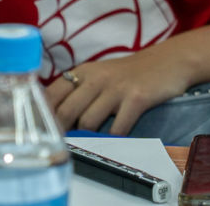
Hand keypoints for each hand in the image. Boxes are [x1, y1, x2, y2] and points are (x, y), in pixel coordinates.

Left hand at [43, 51, 192, 135]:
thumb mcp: (100, 75)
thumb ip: (78, 93)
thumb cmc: (130, 74)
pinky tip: (113, 141)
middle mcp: (96, 78)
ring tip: (88, 145)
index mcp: (83, 72)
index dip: (42, 117)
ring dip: (86, 138)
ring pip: (88, 122)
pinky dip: (112, 140)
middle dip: (60, 134)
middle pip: (65, 112)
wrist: (169, 61)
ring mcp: (116, 88)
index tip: (40, 134)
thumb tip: (54, 121)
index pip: (51, 95)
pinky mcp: (136, 98)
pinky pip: (117, 128)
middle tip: (60, 149)